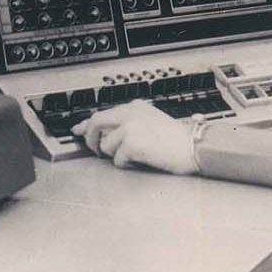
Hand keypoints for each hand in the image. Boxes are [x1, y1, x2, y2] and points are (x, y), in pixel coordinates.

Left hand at [71, 100, 198, 174]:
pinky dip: (128, 164)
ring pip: (106, 146)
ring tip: (137, 154)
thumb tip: (101, 132)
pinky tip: (143, 159)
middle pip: (95, 124)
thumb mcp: (150, 122)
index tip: (77, 130)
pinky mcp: (132, 142)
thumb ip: (126, 123)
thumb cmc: (176, 140)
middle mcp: (129, 113)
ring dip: (117, 155)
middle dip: (91, 139)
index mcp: (134, 106)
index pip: (101, 113)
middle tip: (98, 151)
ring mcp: (130, 126)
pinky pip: (118, 160)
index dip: (85, 123)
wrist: (194, 147)